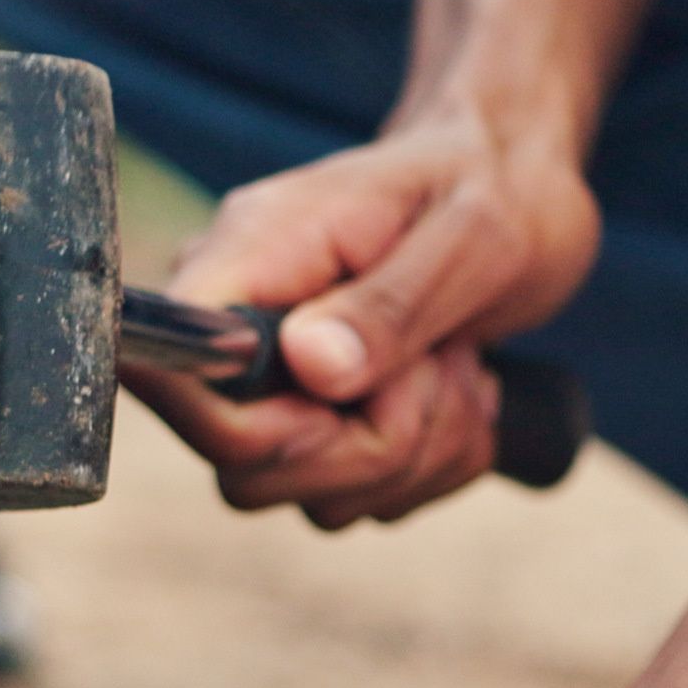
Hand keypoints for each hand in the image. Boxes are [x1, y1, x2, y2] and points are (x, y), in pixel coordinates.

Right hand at [129, 106, 598, 527]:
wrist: (512, 189)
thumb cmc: (492, 190)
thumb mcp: (471, 236)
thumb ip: (389, 305)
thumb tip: (309, 365)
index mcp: (255, 254)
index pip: (175, 369)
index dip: (251, 424)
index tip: (346, 397)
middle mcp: (242, 327)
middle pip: (246, 470)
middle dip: (373, 446)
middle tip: (440, 365)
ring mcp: (275, 386)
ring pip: (314, 495)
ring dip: (419, 450)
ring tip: (458, 361)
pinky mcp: (316, 427)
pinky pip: (356, 499)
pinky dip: (429, 465)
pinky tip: (457, 390)